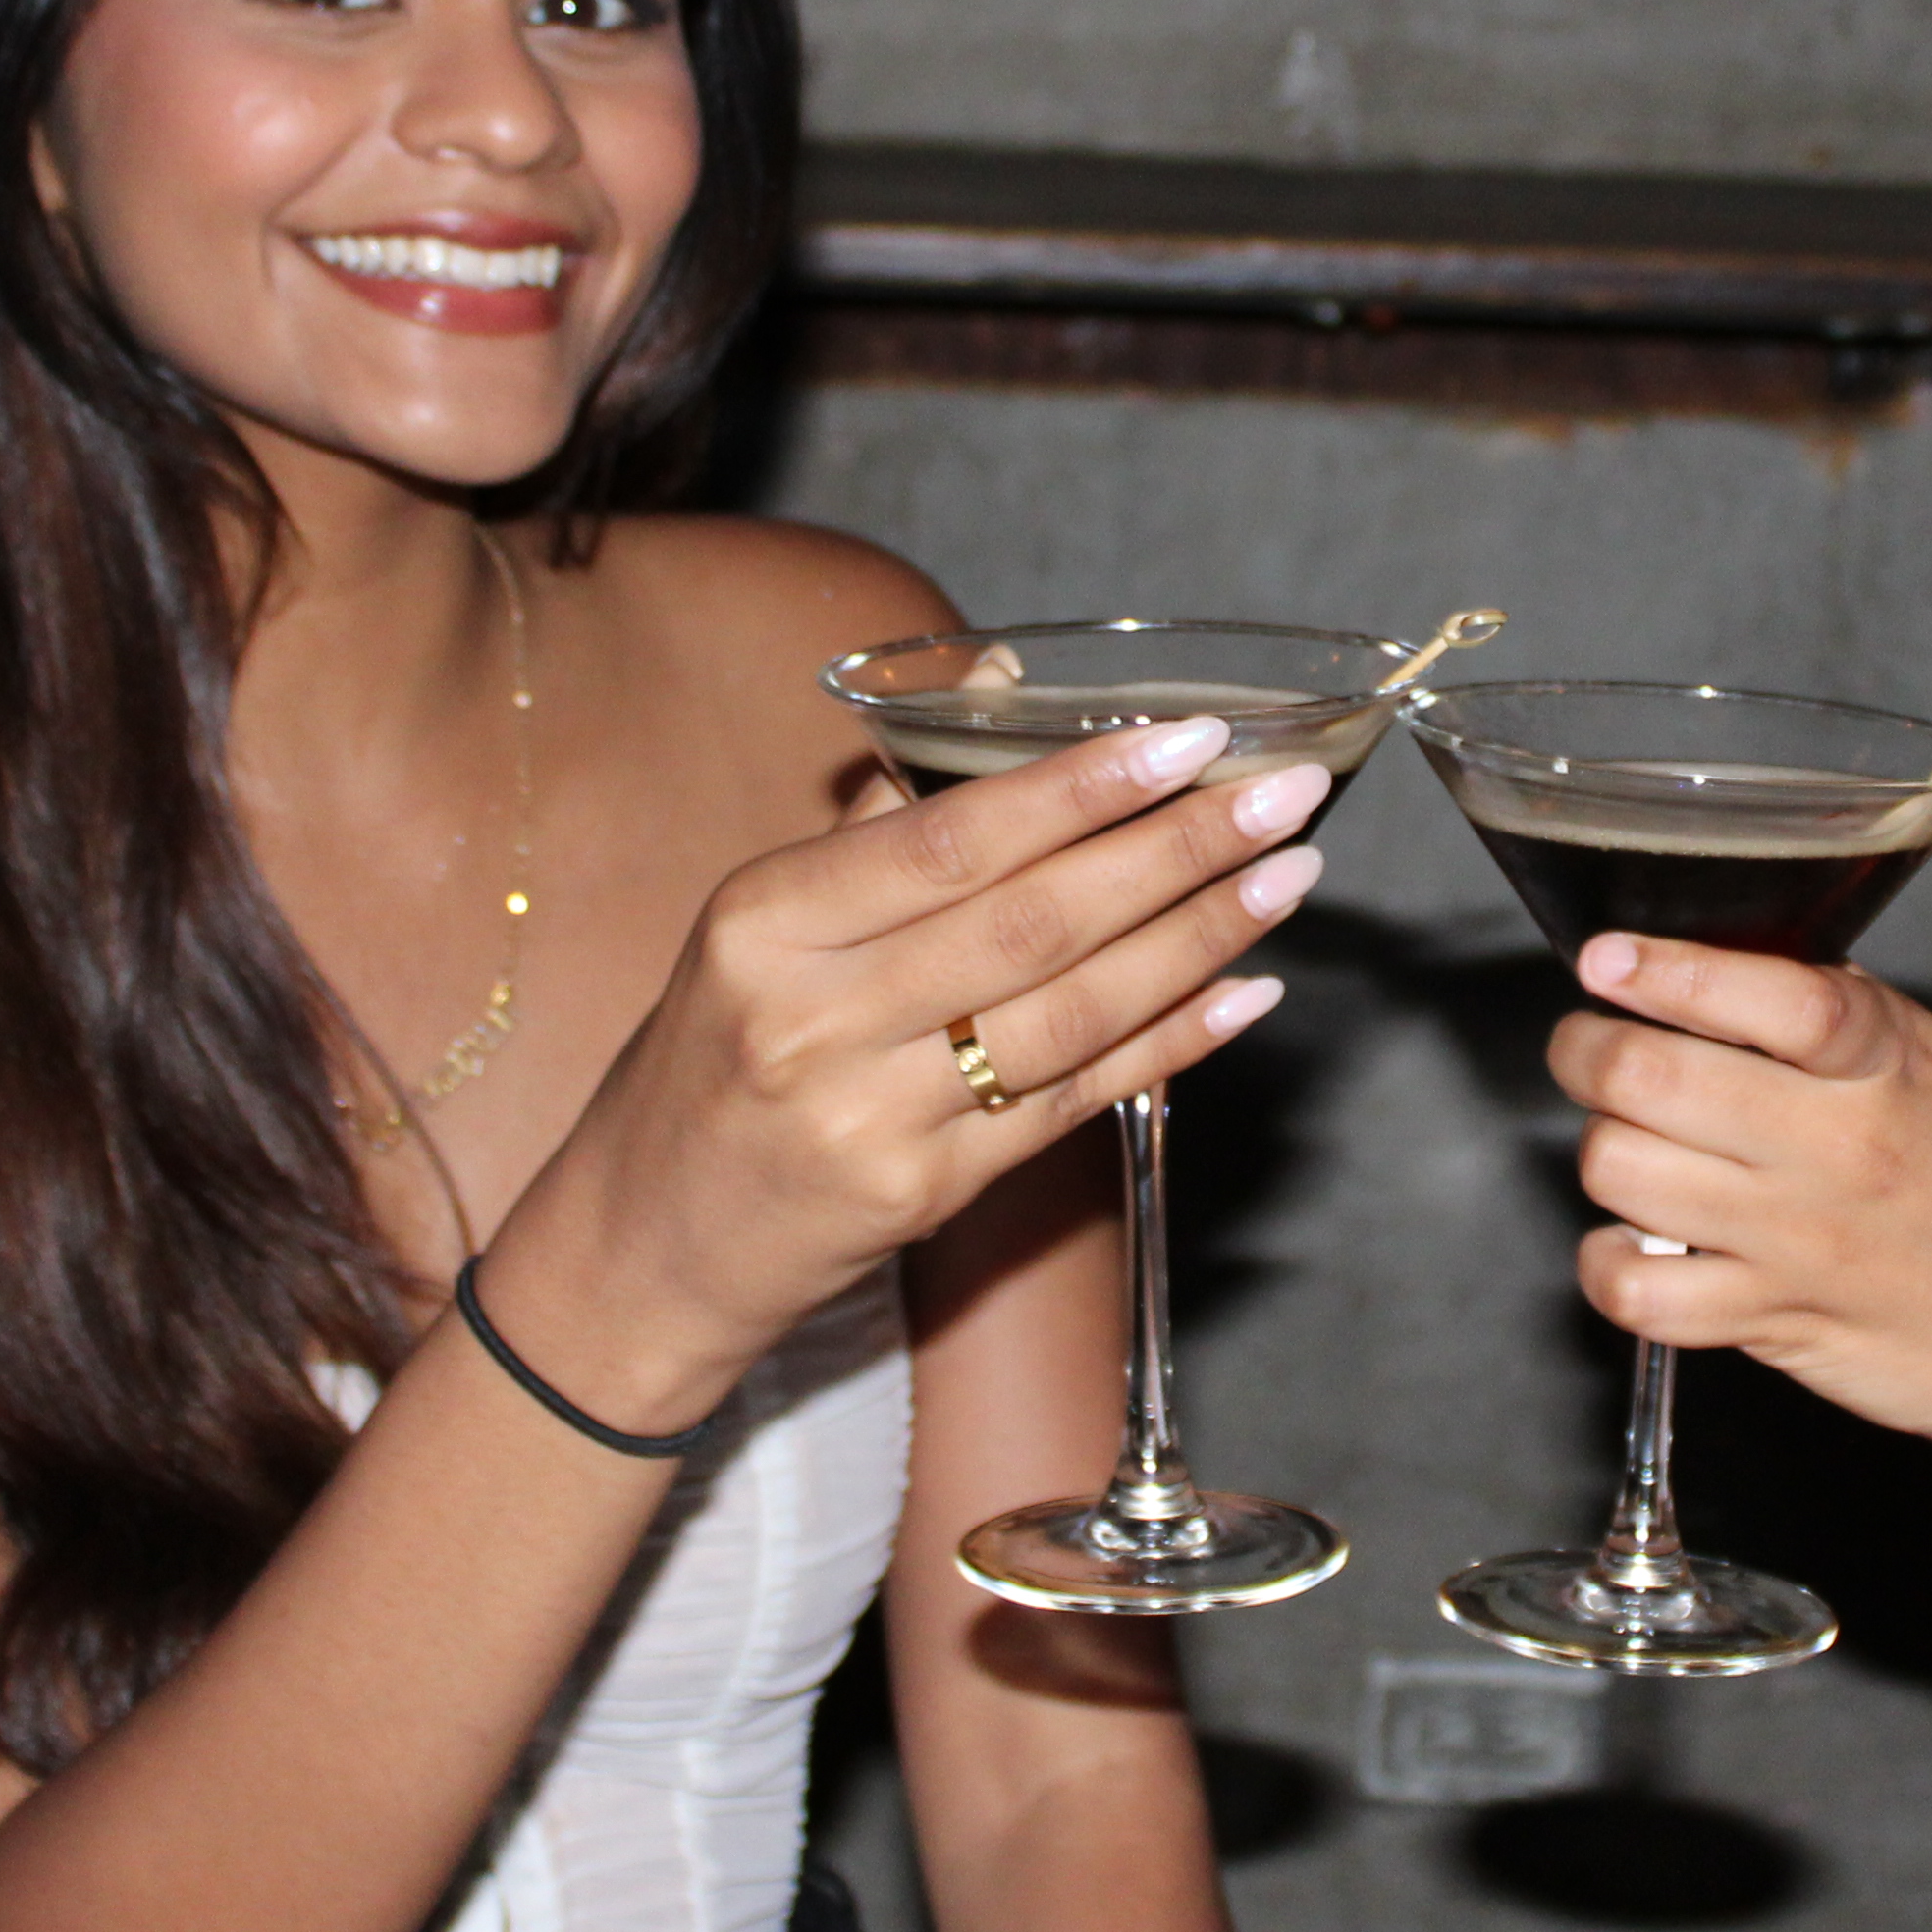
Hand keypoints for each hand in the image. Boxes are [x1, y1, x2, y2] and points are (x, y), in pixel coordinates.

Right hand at [503, 717, 1326, 1395]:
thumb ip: (885, 821)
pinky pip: (1073, 1104)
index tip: (1192, 740)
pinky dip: (1169, 1043)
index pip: (950, 842)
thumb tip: (995, 686)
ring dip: (1199, 940)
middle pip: (1032, 923)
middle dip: (1177, 851)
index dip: (1083, 788)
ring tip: (1288, 879)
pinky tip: (1246, 991)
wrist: (642, 1246)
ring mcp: (870, 1118)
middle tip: (1286, 795)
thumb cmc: (716, 1059)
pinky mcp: (923, 1197)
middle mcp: (813, 1019)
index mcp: (765, 923)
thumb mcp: (760, 928)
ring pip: (1070, 1013)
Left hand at [1546, 936, 1931, 1477]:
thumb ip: (1843, 1011)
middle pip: (1649, 1077)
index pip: (1770, 997)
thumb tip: (1726, 965)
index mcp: (1881, 1068)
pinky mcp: (1766, 1320)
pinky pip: (1634, 1291)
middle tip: (1590, 1045)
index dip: (1671, 971)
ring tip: (1633, 1142)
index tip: (1608, 959)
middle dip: (1586, 1049)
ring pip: (1620, 1170)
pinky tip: (1632, 1241)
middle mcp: (1834, 1148)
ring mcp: (1794, 1241)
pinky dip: (1606, 1263)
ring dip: (1601, 1148)